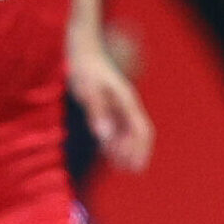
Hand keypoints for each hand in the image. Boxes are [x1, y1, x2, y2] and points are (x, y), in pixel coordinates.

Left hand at [69, 45, 153, 172]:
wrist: (83, 52)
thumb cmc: (85, 69)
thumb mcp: (88, 90)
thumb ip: (96, 112)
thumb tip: (104, 136)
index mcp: (126, 101)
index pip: (141, 130)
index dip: (141, 149)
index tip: (136, 167)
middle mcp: (126, 105)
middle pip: (138, 133)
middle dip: (135, 152)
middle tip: (127, 170)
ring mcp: (118, 105)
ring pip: (127, 132)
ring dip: (124, 149)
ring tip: (117, 166)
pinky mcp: (108, 105)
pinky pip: (116, 127)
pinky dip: (114, 141)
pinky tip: (106, 152)